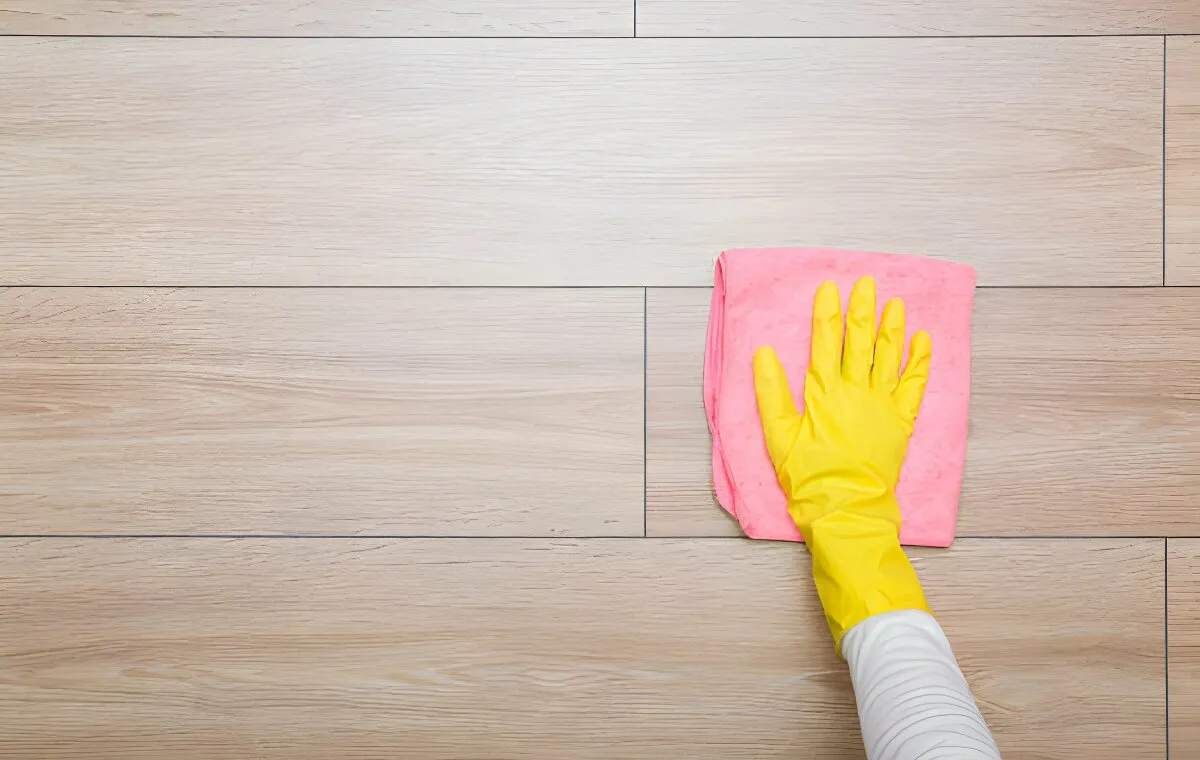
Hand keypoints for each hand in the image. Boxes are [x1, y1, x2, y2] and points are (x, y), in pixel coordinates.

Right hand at [753, 276, 932, 650]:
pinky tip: (923, 341)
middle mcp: (856, 391)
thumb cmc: (808, 477)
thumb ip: (770, 393)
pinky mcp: (901, 422)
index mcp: (824, 393)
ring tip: (896, 302)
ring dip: (892, 328)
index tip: (830, 288)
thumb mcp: (778, 437)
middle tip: (867, 283)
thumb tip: (764, 354)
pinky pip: (915, 385)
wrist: (846, 510)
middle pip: (860, 341)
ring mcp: (882, 405)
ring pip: (889, 357)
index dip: (827, 313)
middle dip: (862, 310)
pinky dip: (920, 362)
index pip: (826, 342)